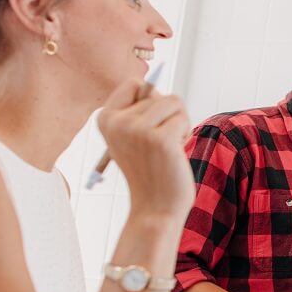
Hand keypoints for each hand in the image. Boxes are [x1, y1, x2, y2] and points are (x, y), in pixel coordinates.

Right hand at [97, 78, 193, 219]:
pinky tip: (174, 154)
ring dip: (179, 123)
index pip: (134, 83)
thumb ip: (140, 110)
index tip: (150, 123)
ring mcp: (137, 129)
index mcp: (106, 118)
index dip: (151, 99)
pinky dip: (185, 134)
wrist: (154, 208)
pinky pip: (183, 118)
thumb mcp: (134, 136)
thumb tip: (151, 84)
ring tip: (167, 148)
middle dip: (167, 116)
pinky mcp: (160, 139)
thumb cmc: (150, 170)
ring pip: (174, 102)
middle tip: (158, 145)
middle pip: (158, 93)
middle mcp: (117, 122)